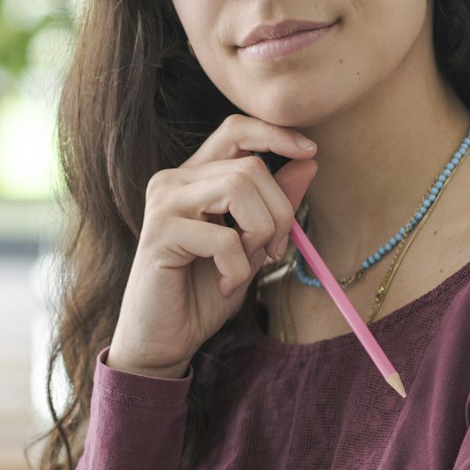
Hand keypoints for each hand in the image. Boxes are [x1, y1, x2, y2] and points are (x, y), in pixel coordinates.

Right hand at [107, 113, 317, 377]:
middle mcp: (173, 180)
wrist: (163, 340)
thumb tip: (308, 159)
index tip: (309, 151)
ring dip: (259, 233)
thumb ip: (273, 203)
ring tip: (247, 265)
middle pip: (250, 166)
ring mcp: (163, 203)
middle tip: (272, 252)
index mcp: (194, 177)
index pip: (235, 129)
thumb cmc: (203, 292)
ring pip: (239, 188)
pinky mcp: (160, 233)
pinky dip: (237, 268)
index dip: (275, 134)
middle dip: (278, 212)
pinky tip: (224, 285)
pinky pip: (224, 237)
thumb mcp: (251, 245)